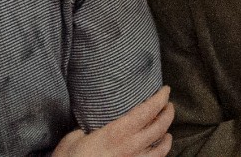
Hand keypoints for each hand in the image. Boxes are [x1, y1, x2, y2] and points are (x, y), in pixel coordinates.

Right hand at [54, 87, 173, 156]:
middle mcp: (130, 148)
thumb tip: (91, 125)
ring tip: (167, 132)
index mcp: (117, 133)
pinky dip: (159, 155)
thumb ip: (86, 129)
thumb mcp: (72, 139)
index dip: (160, 98)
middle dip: (168, 113)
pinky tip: (156, 152)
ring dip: (167, 137)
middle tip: (168, 106)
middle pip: (160, 127)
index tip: (165, 90)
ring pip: (162, 150)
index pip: (147, 111)